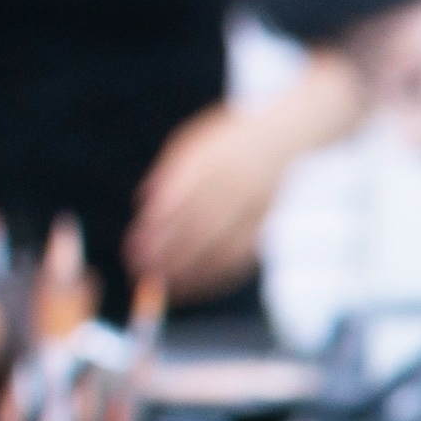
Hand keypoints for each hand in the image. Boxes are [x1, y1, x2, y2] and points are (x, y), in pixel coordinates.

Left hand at [128, 54, 363, 293]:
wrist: (287, 135)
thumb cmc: (230, 138)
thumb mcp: (194, 142)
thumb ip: (169, 172)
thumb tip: (142, 203)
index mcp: (207, 164)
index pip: (176, 203)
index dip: (154, 231)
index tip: (133, 250)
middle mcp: (230, 187)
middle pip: (195, 230)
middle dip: (167, 256)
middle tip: (143, 274)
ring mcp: (251, 207)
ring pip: (219, 247)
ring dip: (190, 271)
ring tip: (165, 286)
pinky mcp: (265, 222)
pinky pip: (242, 254)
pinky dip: (219, 273)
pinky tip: (199, 283)